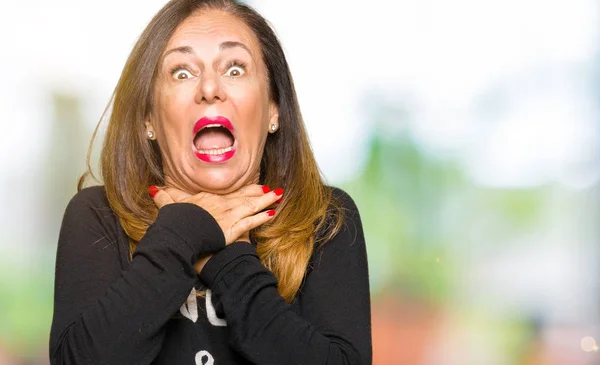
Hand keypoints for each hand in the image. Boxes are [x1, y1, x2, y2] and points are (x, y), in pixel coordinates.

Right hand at [150, 184, 281, 245]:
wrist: (178, 235)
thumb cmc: (174, 223)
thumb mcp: (168, 207)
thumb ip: (164, 197)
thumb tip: (154, 189)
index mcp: (207, 198)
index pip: (228, 193)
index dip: (240, 190)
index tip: (250, 187)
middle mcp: (221, 204)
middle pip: (243, 196)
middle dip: (258, 192)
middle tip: (271, 189)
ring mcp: (228, 215)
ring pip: (251, 205)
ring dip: (266, 200)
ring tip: (278, 195)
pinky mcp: (232, 228)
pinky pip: (251, 222)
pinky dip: (262, 217)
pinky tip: (272, 213)